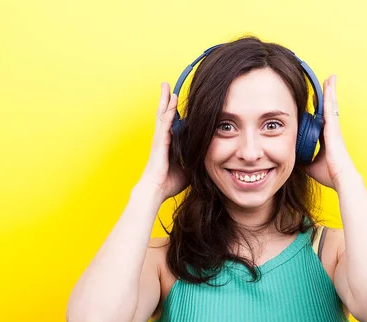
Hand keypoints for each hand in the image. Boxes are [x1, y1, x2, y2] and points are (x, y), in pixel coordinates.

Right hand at [137, 82, 188, 200]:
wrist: (156, 190)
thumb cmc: (170, 182)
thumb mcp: (189, 168)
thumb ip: (196, 160)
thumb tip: (210, 160)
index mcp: (169, 144)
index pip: (172, 123)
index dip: (174, 111)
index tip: (177, 100)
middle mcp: (163, 138)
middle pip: (164, 114)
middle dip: (167, 100)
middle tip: (167, 85)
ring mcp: (160, 139)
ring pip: (163, 114)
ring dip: (166, 99)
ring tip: (166, 86)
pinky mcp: (160, 142)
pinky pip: (165, 123)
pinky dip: (168, 111)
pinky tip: (172, 100)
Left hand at [301, 75, 351, 189]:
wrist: (341, 177)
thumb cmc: (330, 174)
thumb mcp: (310, 165)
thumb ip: (302, 160)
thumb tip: (290, 160)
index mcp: (327, 138)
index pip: (322, 119)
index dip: (321, 109)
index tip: (317, 100)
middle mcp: (332, 131)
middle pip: (329, 109)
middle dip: (328, 95)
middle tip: (328, 82)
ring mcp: (334, 128)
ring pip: (331, 105)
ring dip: (331, 91)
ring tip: (330, 78)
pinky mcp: (334, 128)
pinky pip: (331, 108)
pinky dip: (330, 96)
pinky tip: (329, 86)